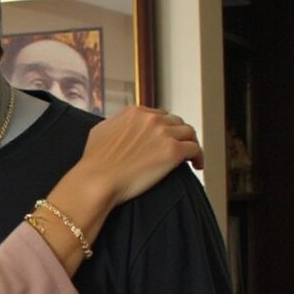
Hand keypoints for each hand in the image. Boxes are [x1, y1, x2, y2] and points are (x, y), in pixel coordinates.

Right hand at [76, 105, 203, 210]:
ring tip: (191, 157)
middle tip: (180, 147)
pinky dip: (199, 156)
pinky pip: (195, 149)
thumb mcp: (99, 132)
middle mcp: (151, 119)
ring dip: (190, 143)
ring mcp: (164, 134)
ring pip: (189, 133)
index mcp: (134, 113)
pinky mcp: (173, 151)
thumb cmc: (94, 163)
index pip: (158, 115)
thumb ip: (114, 125)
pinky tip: (197, 166)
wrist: (96, 180)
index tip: (164, 139)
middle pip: (176, 122)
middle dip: (178, 134)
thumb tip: (118, 128)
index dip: (163, 127)